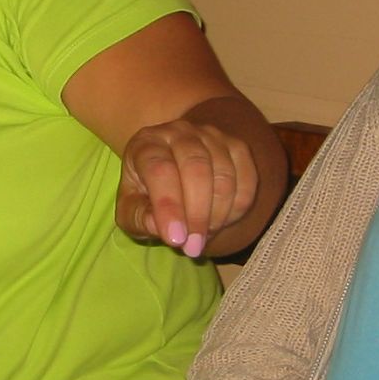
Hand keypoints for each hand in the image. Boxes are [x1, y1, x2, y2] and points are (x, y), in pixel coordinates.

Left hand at [117, 113, 258, 256]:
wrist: (172, 174)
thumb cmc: (146, 193)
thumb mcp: (131, 210)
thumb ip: (140, 218)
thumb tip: (164, 229)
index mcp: (147, 144)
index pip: (160, 170)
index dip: (169, 206)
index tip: (176, 238)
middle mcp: (179, 132)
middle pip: (196, 168)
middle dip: (198, 214)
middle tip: (193, 246)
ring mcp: (211, 136)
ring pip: (224, 175)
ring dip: (218, 214)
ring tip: (203, 236)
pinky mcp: (236, 147)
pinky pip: (247, 179)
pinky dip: (238, 208)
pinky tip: (222, 221)